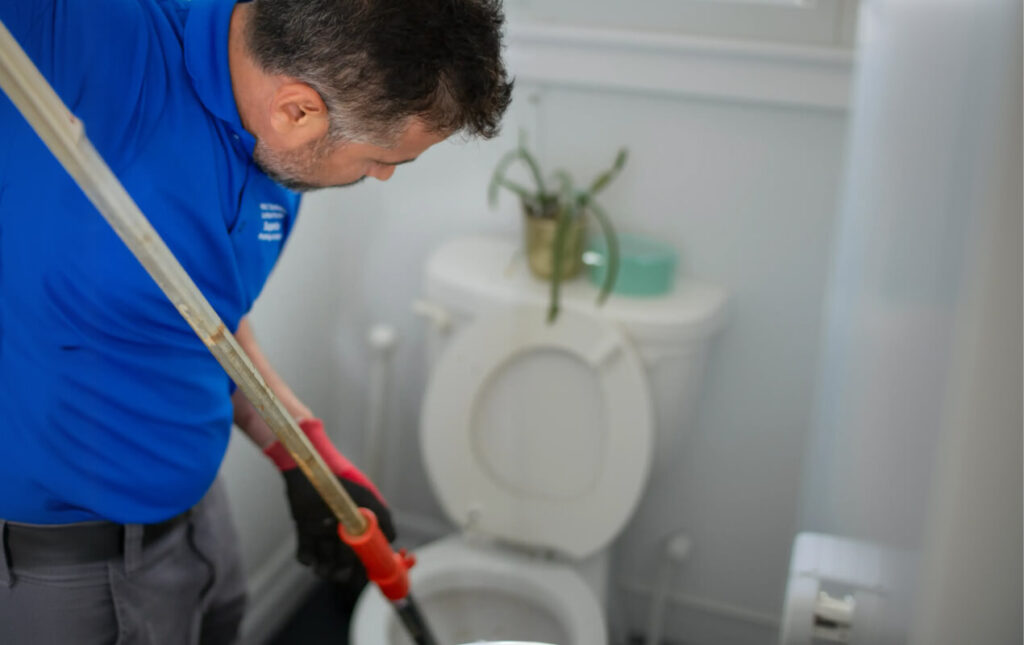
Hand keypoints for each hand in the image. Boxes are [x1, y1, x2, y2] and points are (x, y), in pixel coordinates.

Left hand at [265, 419, 395, 582]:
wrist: (309, 471)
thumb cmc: (341, 484)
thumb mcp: (367, 501)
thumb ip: (383, 521)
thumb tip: (393, 542)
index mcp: (358, 525)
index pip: (364, 553)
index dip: (364, 566)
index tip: (362, 576)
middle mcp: (342, 530)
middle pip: (344, 560)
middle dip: (342, 571)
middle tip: (338, 576)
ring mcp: (323, 530)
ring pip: (325, 559)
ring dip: (324, 569)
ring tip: (322, 570)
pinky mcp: (305, 528)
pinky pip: (305, 551)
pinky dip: (306, 557)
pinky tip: (308, 558)